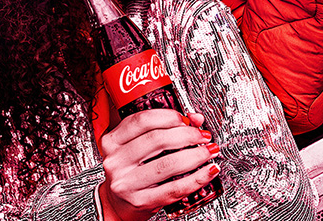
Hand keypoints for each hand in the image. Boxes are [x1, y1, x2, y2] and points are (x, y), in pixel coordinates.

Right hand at [99, 110, 219, 220]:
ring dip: (196, 155)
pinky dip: (197, 178)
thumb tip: (194, 119)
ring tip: (209, 151)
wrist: (117, 205)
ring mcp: (127, 182)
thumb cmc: (129, 171)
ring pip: (168, 163)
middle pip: (157, 140)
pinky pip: (175, 188)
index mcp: (112, 141)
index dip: (170, 116)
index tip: (188, 119)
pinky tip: (208, 171)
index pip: (143, 120)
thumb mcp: (138, 146)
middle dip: (188, 135)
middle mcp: (116, 161)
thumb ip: (163, 128)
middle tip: (203, 136)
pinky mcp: (140, 201)